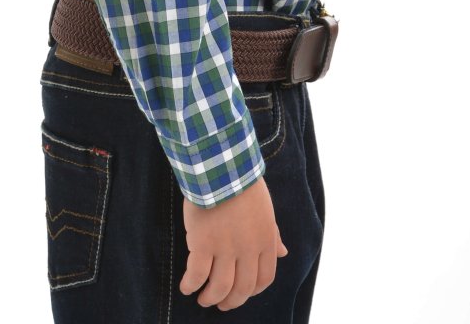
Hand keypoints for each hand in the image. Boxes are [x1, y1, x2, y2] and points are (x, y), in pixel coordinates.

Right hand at [179, 175, 287, 310]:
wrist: (221, 166)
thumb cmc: (242, 183)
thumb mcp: (265, 209)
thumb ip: (273, 234)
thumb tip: (283, 253)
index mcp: (266, 240)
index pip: (264, 279)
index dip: (251, 291)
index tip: (240, 293)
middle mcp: (248, 249)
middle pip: (242, 288)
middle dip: (231, 301)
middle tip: (220, 304)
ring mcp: (226, 248)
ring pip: (220, 287)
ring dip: (211, 298)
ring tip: (203, 299)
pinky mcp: (203, 244)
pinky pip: (197, 275)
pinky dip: (190, 285)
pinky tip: (186, 287)